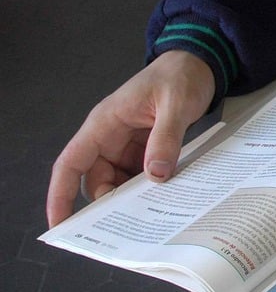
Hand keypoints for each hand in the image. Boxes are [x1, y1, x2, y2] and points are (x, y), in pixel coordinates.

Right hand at [46, 51, 215, 226]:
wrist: (199, 64)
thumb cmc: (180, 76)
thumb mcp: (175, 104)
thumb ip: (165, 138)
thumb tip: (156, 176)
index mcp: (104, 124)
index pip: (71, 163)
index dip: (60, 194)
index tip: (60, 224)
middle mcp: (111, 138)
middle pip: (97, 180)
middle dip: (109, 203)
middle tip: (130, 227)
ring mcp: (129, 145)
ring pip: (120, 182)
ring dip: (134, 198)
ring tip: (152, 216)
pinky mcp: (147, 149)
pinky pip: (141, 175)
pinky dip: (150, 188)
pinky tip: (165, 199)